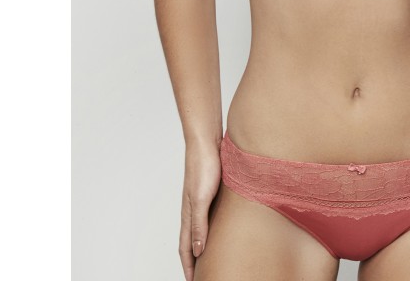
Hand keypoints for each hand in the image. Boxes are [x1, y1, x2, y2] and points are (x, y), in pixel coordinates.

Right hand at [179, 142, 222, 280]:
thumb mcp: (201, 199)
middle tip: (203, 276)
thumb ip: (198, 224)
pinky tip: (223, 230)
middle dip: (195, 262)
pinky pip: (210, 217)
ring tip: (211, 259)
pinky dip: (212, 230)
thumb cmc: (203, 167)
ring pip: (201, 231)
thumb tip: (197, 251)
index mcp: (188, 216)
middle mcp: (193, 211)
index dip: (189, 268)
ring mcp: (202, 202)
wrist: (207, 142)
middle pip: (192, 244)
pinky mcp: (211, 193)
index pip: (186, 250)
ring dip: (203, 247)